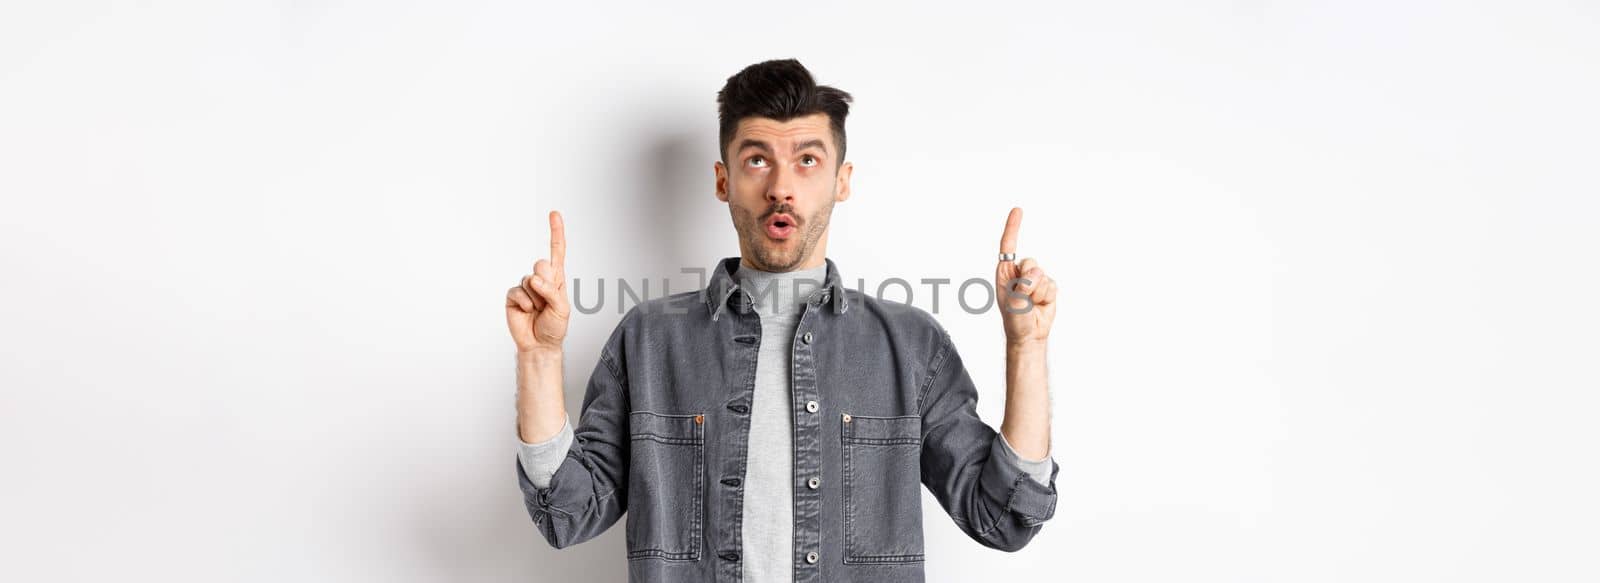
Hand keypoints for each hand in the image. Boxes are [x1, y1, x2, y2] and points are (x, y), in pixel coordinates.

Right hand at [505, 211, 570, 354]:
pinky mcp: (513, 295)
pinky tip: (527, 311)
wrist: (539, 344)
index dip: (556, 232)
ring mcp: (526, 286)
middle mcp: (541, 279)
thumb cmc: (554, 326)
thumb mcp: (562, 309)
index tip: (554, 213)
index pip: (557, 251)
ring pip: (529, 280)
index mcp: (557, 278)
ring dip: (536, 298)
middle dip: (546, 283)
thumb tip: (534, 279)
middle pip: (541, 264)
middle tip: (547, 300)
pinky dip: (524, 303)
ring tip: (538, 310)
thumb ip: (552, 291)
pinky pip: (517, 291)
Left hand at [995, 207, 1056, 345]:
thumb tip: (1035, 274)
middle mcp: (1019, 273)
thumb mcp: (1014, 304)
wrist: (1030, 335)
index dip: (1013, 227)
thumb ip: (1023, 287)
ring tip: (1031, 304)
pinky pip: (1052, 284)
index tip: (1018, 210)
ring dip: (1039, 292)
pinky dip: (1048, 296)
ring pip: (1043, 275)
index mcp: (1005, 272)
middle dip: (1030, 281)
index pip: (1008, 245)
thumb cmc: (1015, 320)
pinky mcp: (1047, 286)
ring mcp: (1034, 279)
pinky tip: (1041, 305)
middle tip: (1024, 298)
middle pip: (1030, 262)